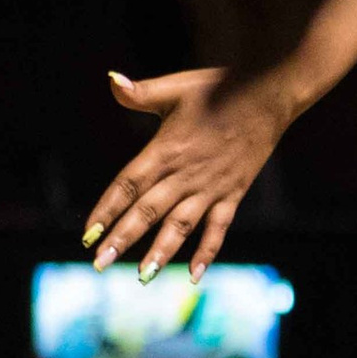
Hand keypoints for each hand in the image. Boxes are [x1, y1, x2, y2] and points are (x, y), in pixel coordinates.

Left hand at [83, 64, 297, 282]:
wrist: (268, 95)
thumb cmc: (219, 88)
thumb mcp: (177, 87)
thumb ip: (141, 93)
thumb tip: (112, 81)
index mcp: (166, 149)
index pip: (129, 185)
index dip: (107, 210)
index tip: (88, 233)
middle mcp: (186, 174)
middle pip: (148, 211)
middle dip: (123, 238)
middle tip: (100, 263)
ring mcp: (211, 187)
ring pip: (180, 225)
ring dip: (161, 251)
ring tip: (142, 276)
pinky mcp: (233, 193)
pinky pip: (219, 228)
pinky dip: (207, 251)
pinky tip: (194, 275)